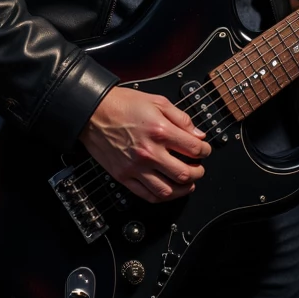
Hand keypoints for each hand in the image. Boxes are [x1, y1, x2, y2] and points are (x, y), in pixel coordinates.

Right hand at [80, 85, 207, 202]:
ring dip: (183, 189)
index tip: (204, 150)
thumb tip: (198, 135)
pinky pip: (147, 195)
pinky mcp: (124, 176)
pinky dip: (162, 196)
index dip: (205, 151)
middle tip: (198, 168)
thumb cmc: (122, 104)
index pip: (194, 149)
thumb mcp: (157, 101)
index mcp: (160, 131)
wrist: (93, 112)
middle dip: (198, 172)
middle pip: (184, 173)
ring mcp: (136, 167)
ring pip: (167, 190)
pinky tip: (168, 190)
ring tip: (188, 183)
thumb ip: (181, 118)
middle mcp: (149, 152)